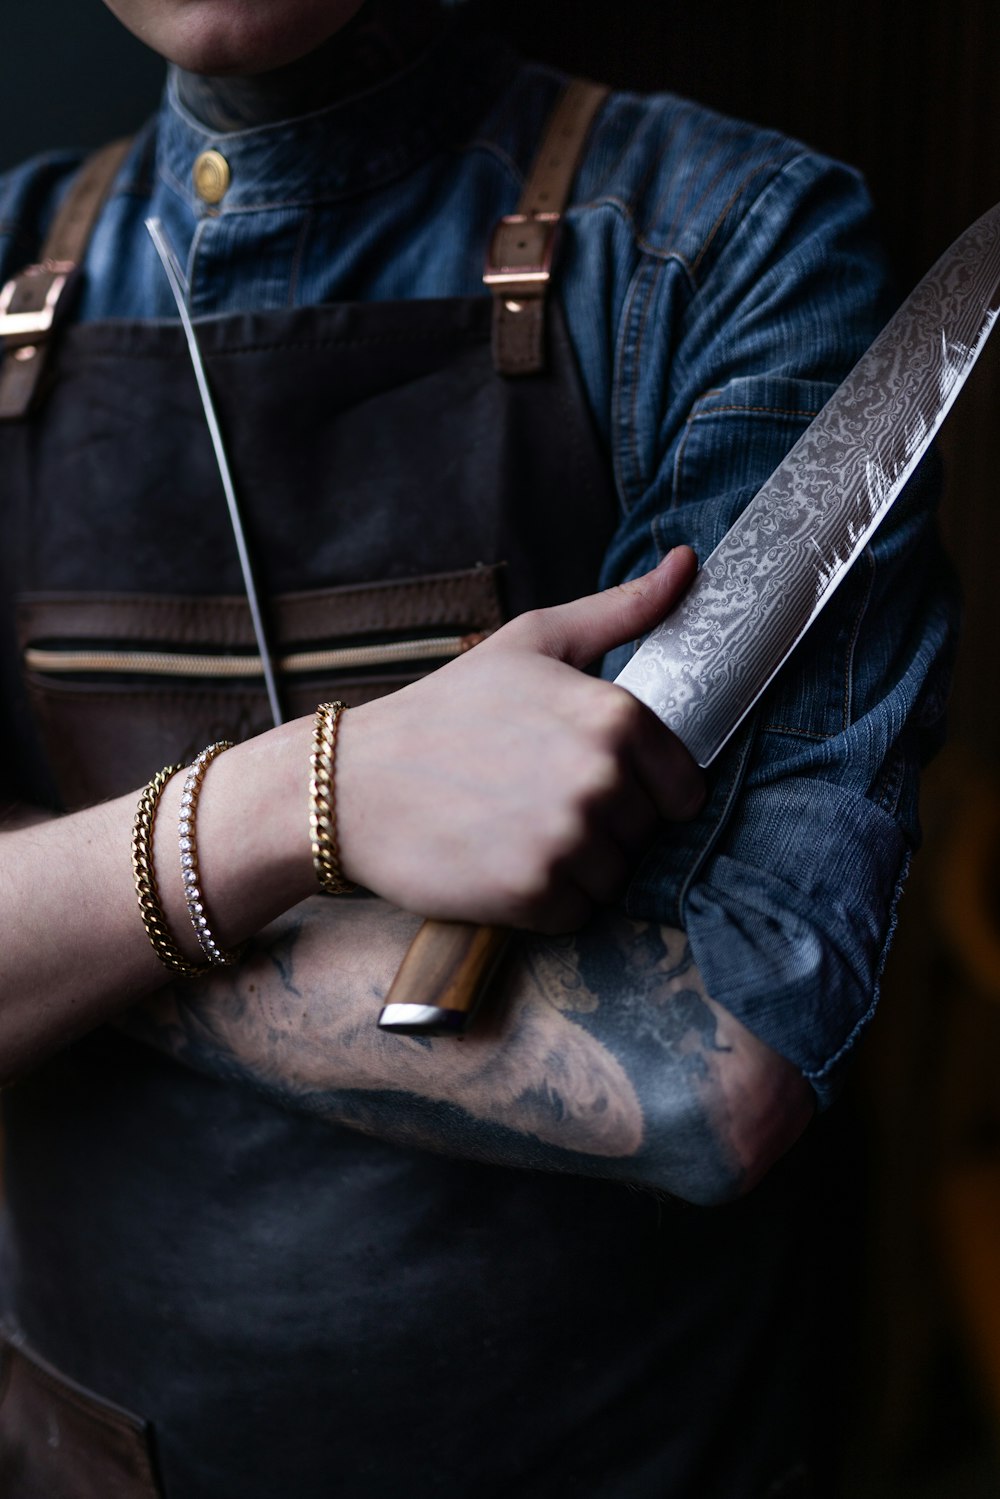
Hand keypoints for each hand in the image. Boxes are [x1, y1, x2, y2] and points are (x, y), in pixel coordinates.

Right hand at [337, 548, 704, 929]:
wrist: (353, 782)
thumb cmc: (447, 710)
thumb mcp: (534, 641)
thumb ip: (622, 610)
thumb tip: (688, 565)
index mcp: (615, 716)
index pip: (683, 788)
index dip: (641, 789)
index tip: (589, 777)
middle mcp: (601, 777)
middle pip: (646, 834)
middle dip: (603, 826)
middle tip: (535, 798)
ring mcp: (568, 838)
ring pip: (614, 878)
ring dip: (575, 866)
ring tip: (515, 828)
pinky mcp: (535, 892)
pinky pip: (576, 914)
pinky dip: (544, 900)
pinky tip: (500, 860)